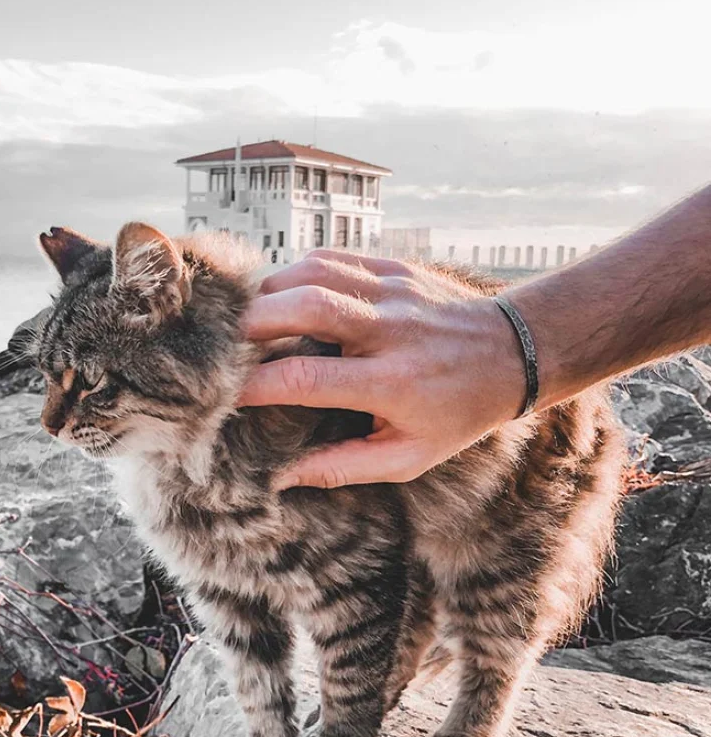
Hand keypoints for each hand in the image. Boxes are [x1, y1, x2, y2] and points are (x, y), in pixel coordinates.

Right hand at [238, 251, 527, 487]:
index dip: (254, 386)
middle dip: (250, 324)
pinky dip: (295, 273)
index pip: (304, 378)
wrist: (514, 352)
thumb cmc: (457, 414)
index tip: (226, 398)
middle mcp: (389, 329)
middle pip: (302, 307)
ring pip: (311, 272)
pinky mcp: (393, 267)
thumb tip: (282, 478)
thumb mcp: (407, 458)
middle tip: (223, 347)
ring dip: (268, 293)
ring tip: (248, 321)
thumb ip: (342, 468)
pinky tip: (282, 296)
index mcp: (391, 381)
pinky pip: (330, 258)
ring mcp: (392, 290)